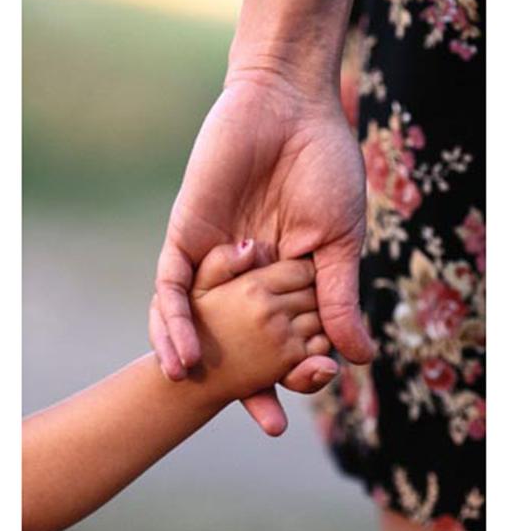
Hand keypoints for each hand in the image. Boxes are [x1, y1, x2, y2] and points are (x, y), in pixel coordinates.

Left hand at [151, 76, 373, 434]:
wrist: (290, 107)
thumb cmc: (324, 167)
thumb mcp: (339, 242)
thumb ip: (339, 299)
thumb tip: (360, 358)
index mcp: (283, 283)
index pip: (282, 340)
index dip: (293, 373)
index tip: (309, 396)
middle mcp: (244, 280)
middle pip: (238, 343)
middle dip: (247, 385)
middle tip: (268, 423)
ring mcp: (213, 262)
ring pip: (196, 324)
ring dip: (197, 360)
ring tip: (200, 393)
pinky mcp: (186, 238)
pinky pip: (170, 290)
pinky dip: (174, 323)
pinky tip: (182, 355)